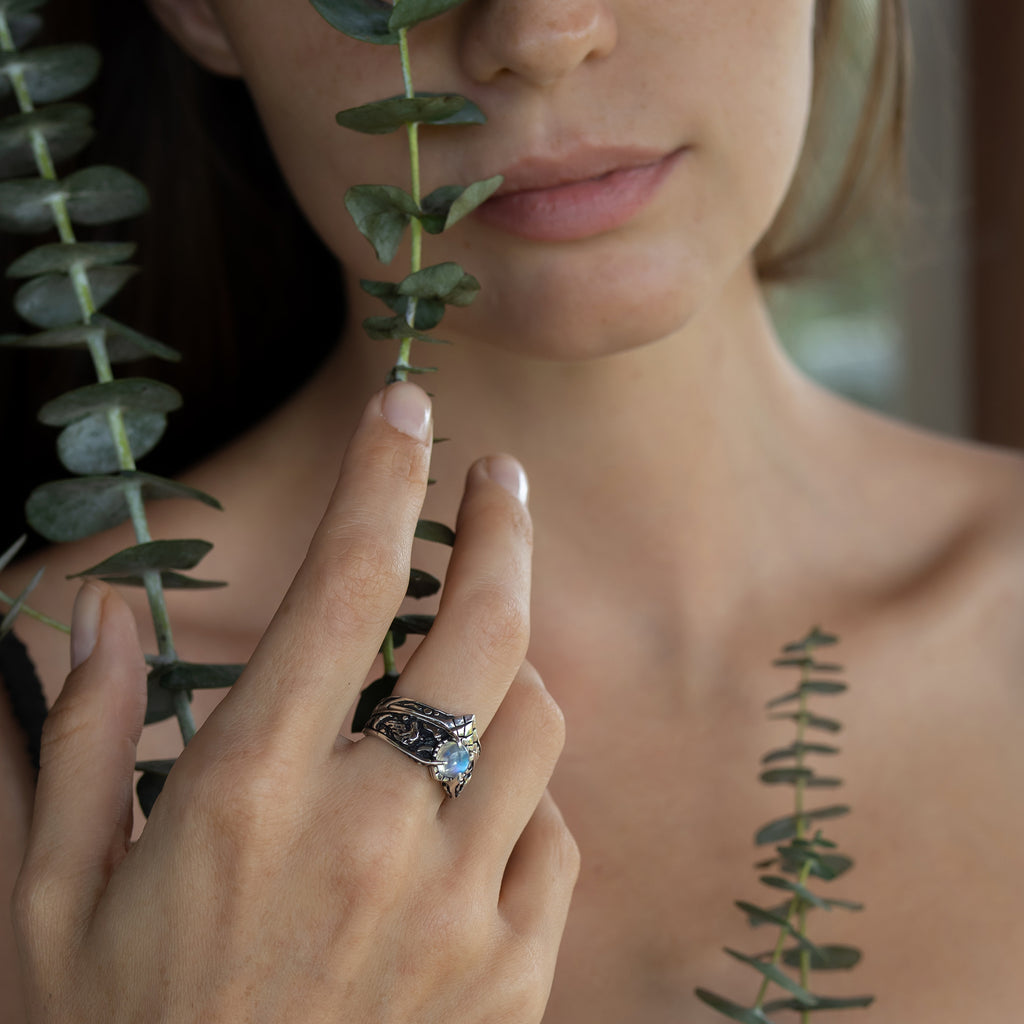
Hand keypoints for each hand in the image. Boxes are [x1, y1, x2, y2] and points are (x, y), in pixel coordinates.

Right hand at [13, 382, 577, 1023]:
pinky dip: (522, 798)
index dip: (382, 474)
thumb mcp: (45, 899)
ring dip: (508, 674)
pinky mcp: (515, 972)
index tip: (407, 407)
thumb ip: (72, 742)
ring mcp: (458, 904)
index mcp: (247, 793)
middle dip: (501, 531)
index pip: (345, 582)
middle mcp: (369, 831)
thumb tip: (100, 615)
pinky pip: (552, 835)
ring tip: (470, 665)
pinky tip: (474, 810)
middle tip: (503, 480)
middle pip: (482, 629)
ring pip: (533, 724)